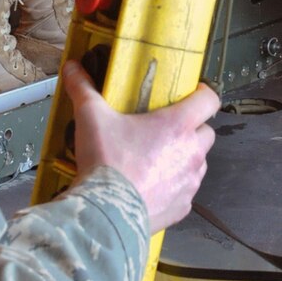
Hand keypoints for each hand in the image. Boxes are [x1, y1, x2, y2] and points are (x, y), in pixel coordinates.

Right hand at [63, 61, 218, 233]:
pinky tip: (151, 186)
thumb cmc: (106, 162)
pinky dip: (174, 187)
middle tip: (166, 130)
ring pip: (198, 163)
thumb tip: (72, 67)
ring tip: (156, 159)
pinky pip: (185, 191)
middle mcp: (191, 152)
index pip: (209, 100)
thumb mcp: (91, 118)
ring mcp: (190, 182)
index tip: (191, 93)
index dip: (203, 93)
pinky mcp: (182, 207)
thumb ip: (83, 89)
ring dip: (184, 158)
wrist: (105, 213)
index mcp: (178, 125)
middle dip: (192, 129)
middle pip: (206, 132)